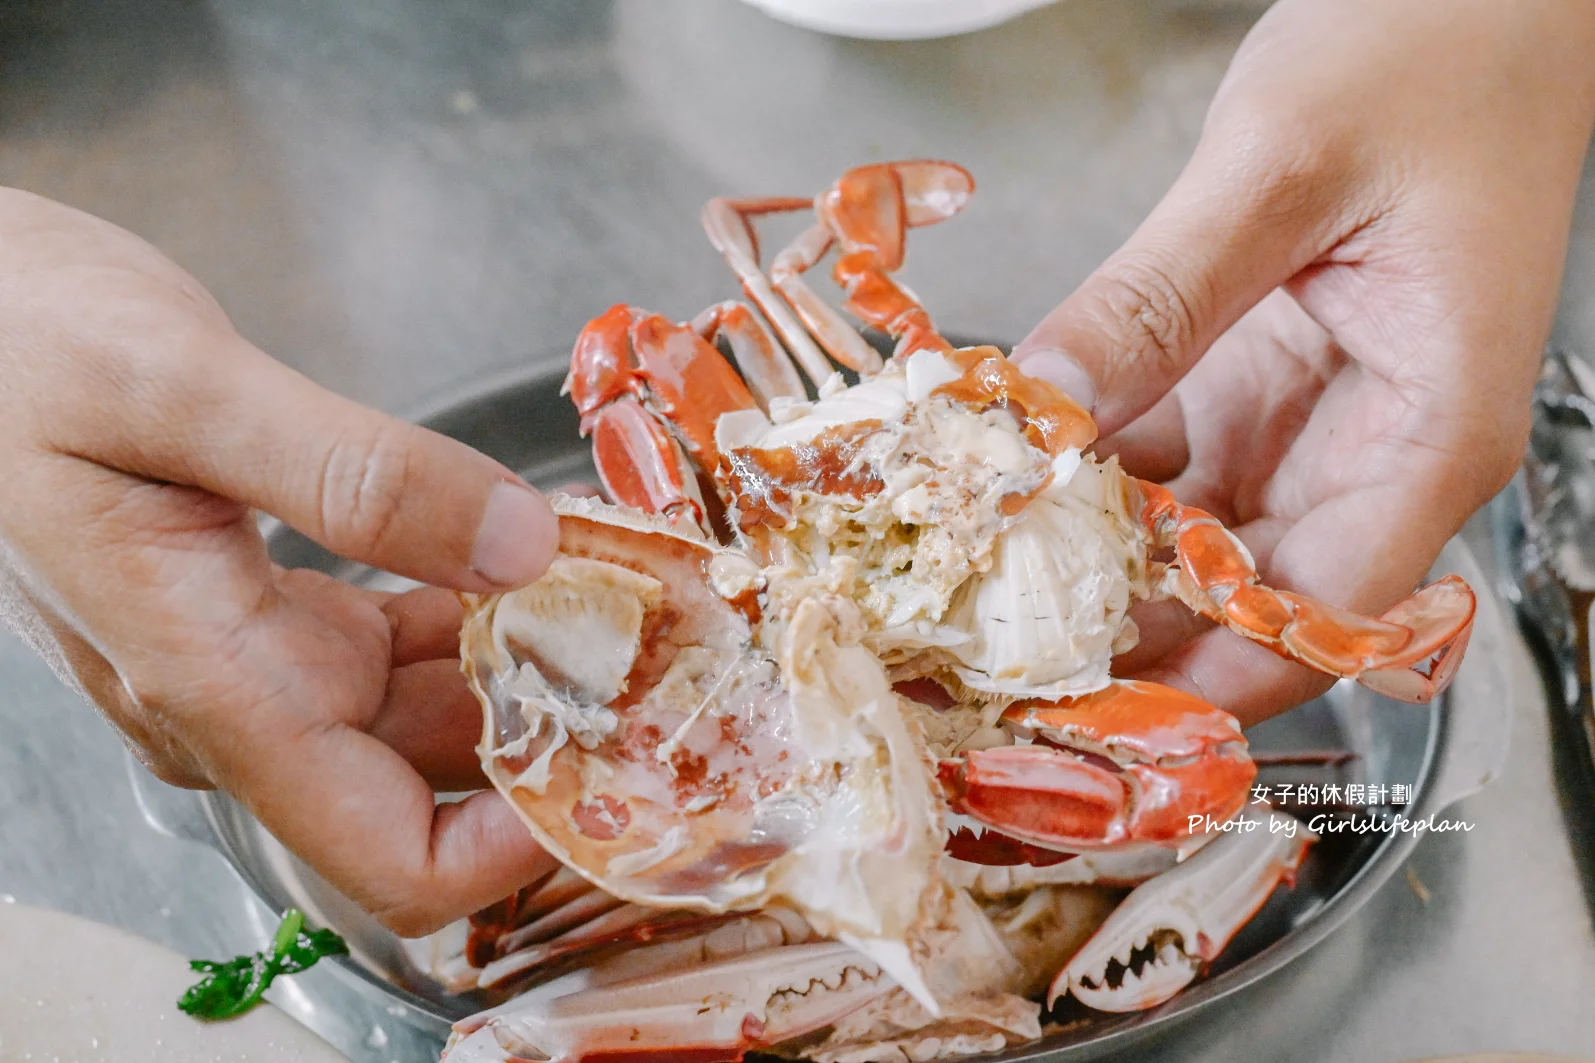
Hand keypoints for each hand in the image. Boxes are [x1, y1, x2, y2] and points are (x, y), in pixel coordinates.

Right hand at [0, 188, 561, 934]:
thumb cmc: (10, 344)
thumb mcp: (181, 387)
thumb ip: (355, 472)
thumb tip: (519, 542)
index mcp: (213, 678)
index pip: (384, 852)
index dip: (509, 851)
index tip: (614, 773)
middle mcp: (235, 692)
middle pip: (428, 785)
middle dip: (548, 742)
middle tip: (659, 660)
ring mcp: (252, 653)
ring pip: (420, 713)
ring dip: (522, 675)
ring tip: (623, 605)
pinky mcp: (266, 604)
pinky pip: (396, 646)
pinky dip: (472, 617)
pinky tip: (533, 562)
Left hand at [1013, 0, 1594, 724]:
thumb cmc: (1441, 47)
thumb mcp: (1282, 167)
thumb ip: (1159, 298)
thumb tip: (1045, 409)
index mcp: (1426, 436)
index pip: (1313, 622)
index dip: (1194, 682)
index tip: (1073, 706)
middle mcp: (1371, 453)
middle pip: (1240, 603)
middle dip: (1117, 634)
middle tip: (981, 648)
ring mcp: (1305, 421)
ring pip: (1189, 541)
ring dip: (1089, 560)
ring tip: (968, 577)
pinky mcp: (1251, 378)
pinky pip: (1161, 461)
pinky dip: (1090, 474)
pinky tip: (1010, 469)